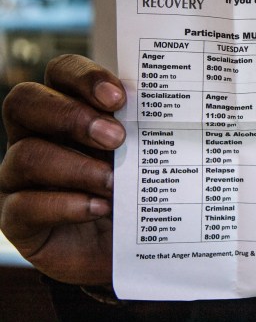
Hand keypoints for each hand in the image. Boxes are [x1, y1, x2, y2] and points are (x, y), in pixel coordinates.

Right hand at [0, 54, 125, 285]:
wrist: (133, 248)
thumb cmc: (139, 190)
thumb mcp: (147, 155)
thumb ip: (148, 129)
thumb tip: (172, 106)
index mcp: (67, 107)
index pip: (60, 72)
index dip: (84, 77)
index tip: (119, 98)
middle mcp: (36, 135)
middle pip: (25, 102)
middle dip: (72, 116)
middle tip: (116, 138)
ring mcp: (19, 177)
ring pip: (27, 155)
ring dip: (77, 167)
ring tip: (114, 183)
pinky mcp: (18, 219)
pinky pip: (24, 205)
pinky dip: (66, 205)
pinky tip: (99, 208)